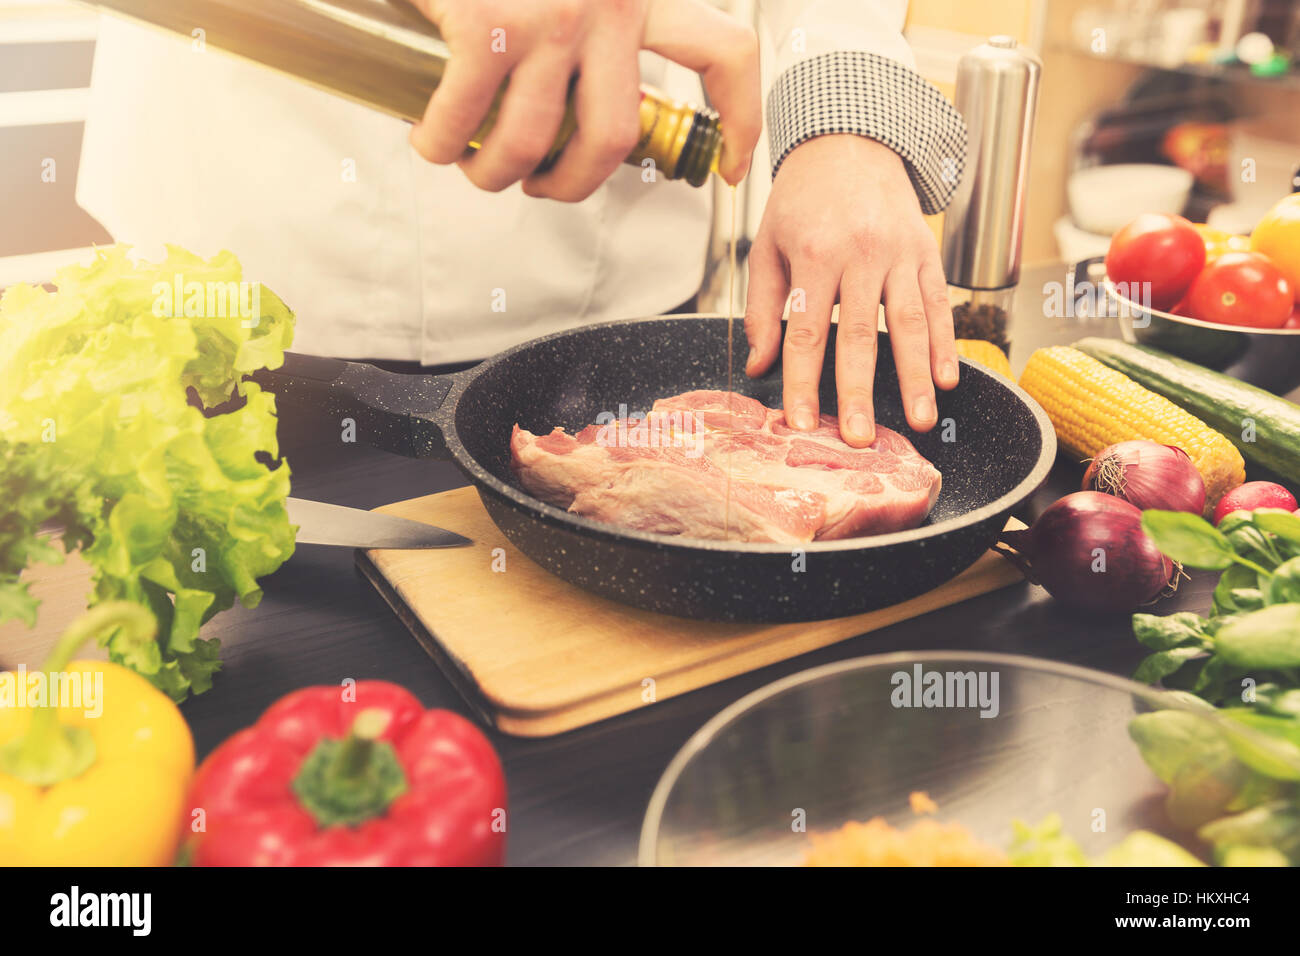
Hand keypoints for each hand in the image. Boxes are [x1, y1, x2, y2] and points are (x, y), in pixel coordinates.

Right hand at [407, 0, 759, 199]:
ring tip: (475, 164)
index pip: (723, 53)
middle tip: (542, 185)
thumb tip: (582, 92)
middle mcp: (609, 5)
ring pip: (532, 143)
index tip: (730, 165)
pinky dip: (440, 144)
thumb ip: (600, 16)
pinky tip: (431, 141)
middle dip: (571, 184)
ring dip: (494, 173)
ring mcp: (549, 18)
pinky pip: (463, 119)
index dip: (739, 118)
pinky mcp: (486, 23)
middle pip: (613, 137)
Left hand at [744, 134, 959, 446]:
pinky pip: (939, 303)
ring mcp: (899, 251)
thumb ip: (764, 306)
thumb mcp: (768, 245)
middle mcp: (861, 251)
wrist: (849, 143)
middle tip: (860, 438)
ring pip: (910, 323)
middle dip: (860, 392)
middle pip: (860, 335)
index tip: (802, 421)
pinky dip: (945, 342)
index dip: (804, 381)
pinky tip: (947, 378)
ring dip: (916, 377)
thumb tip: (758, 365)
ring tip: (920, 421)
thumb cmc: (802, 200)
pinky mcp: (927, 251)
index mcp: (815, 250)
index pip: (808, 330)